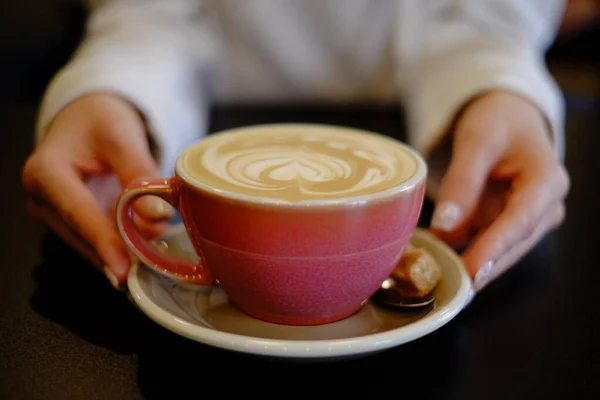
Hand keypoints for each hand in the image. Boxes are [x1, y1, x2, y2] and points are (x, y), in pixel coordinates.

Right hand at [22, 93, 173, 288]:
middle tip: (156, 263)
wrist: (89, 118)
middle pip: (83, 236)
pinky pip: (97, 241)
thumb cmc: (101, 120)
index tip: (124, 271)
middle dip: (121, 251)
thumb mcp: (122, 136)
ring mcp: (55, 215)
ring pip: (91, 245)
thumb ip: (139, 172)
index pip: (77, 213)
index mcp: (45, 172)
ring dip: (123, 251)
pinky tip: (145, 250)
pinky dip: (122, 246)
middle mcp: (42, 199)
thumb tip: (155, 216)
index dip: (103, 243)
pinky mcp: (71, 223)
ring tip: (156, 254)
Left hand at [430, 91, 569, 291]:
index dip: (495, 249)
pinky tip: (439, 263)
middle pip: (512, 244)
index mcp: (548, 181)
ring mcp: (530, 221)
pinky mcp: (510, 227)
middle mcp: (547, 207)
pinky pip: (488, 246)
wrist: (508, 118)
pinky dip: (464, 254)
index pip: (520, 222)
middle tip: (447, 286)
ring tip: (436, 277)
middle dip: (480, 266)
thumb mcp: (477, 140)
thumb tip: (445, 227)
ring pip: (500, 252)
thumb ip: (463, 182)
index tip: (472, 273)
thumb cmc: (498, 122)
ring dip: (470, 265)